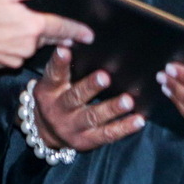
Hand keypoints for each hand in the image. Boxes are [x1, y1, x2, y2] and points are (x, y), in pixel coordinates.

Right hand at [0, 0, 90, 74]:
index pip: (62, 27)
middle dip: (59, 35)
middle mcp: (28, 45)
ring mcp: (16, 57)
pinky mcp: (4, 64)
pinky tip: (9, 37)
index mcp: (32, 26)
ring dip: (36, 39)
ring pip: (33, 46)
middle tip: (70, 34)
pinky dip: (19, 45)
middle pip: (49, 38)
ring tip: (32, 29)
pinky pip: (18, 53)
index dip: (76, 30)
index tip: (89, 35)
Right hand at [31, 45, 145, 151]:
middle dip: (90, 87)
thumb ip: (66, 68)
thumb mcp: (53, 84)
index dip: (59, 63)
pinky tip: (138, 120)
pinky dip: (124, 128)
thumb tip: (85, 42)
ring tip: (127, 101)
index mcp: (49, 91)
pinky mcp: (86, 141)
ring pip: (92, 117)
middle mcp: (58, 109)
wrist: (45, 132)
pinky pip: (106, 134)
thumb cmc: (56, 97)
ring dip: (111, 109)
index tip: (65, 50)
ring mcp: (72, 127)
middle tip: (104, 77)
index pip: (54, 75)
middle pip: (74, 97)